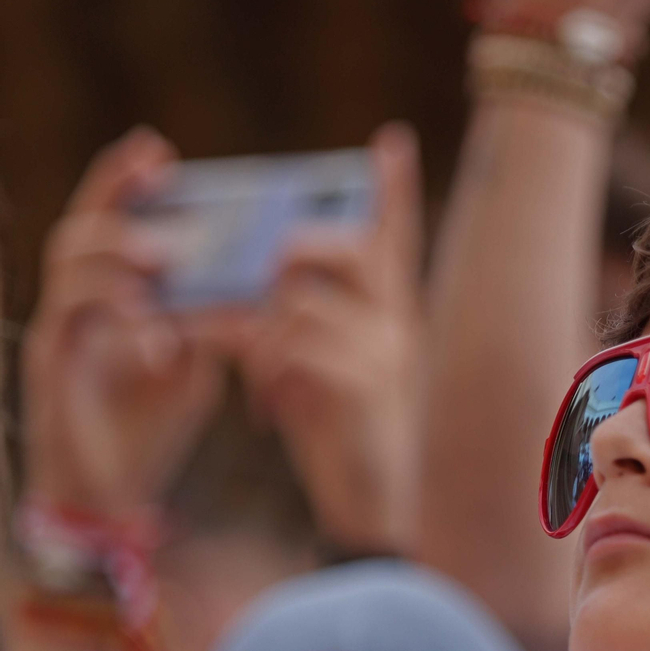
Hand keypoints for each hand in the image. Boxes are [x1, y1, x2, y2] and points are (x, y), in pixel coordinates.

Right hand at [23, 129, 223, 515]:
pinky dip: (111, 308)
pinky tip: (147, 313)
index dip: (126, 185)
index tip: (159, 150)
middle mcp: (74, 308)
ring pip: (69, 265)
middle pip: (80, 229)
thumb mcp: (192, 369)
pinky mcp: (52, 369)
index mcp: (108, 300)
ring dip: (119, 250)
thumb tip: (234, 291)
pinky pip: (72, 320)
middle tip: (155, 167)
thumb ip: (203, 327)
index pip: (110, 226)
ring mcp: (59, 335)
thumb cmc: (147, 431)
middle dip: (115, 193)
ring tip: (166, 253)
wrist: (112, 498)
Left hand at [212, 124, 424, 551]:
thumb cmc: (346, 441)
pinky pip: (289, 347)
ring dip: (254, 339)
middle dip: (283, 257)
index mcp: (393, 317)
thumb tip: (253, 294)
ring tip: (253, 382)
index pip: (396, 241)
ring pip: (294, 303)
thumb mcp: (329, 377)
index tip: (392, 141)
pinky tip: (267, 413)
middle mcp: (395, 324)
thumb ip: (305, 330)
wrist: (378, 509)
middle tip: (252, 288)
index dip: (394, 191)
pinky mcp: (361, 382)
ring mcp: (383, 349)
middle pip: (333, 251)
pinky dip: (263, 375)